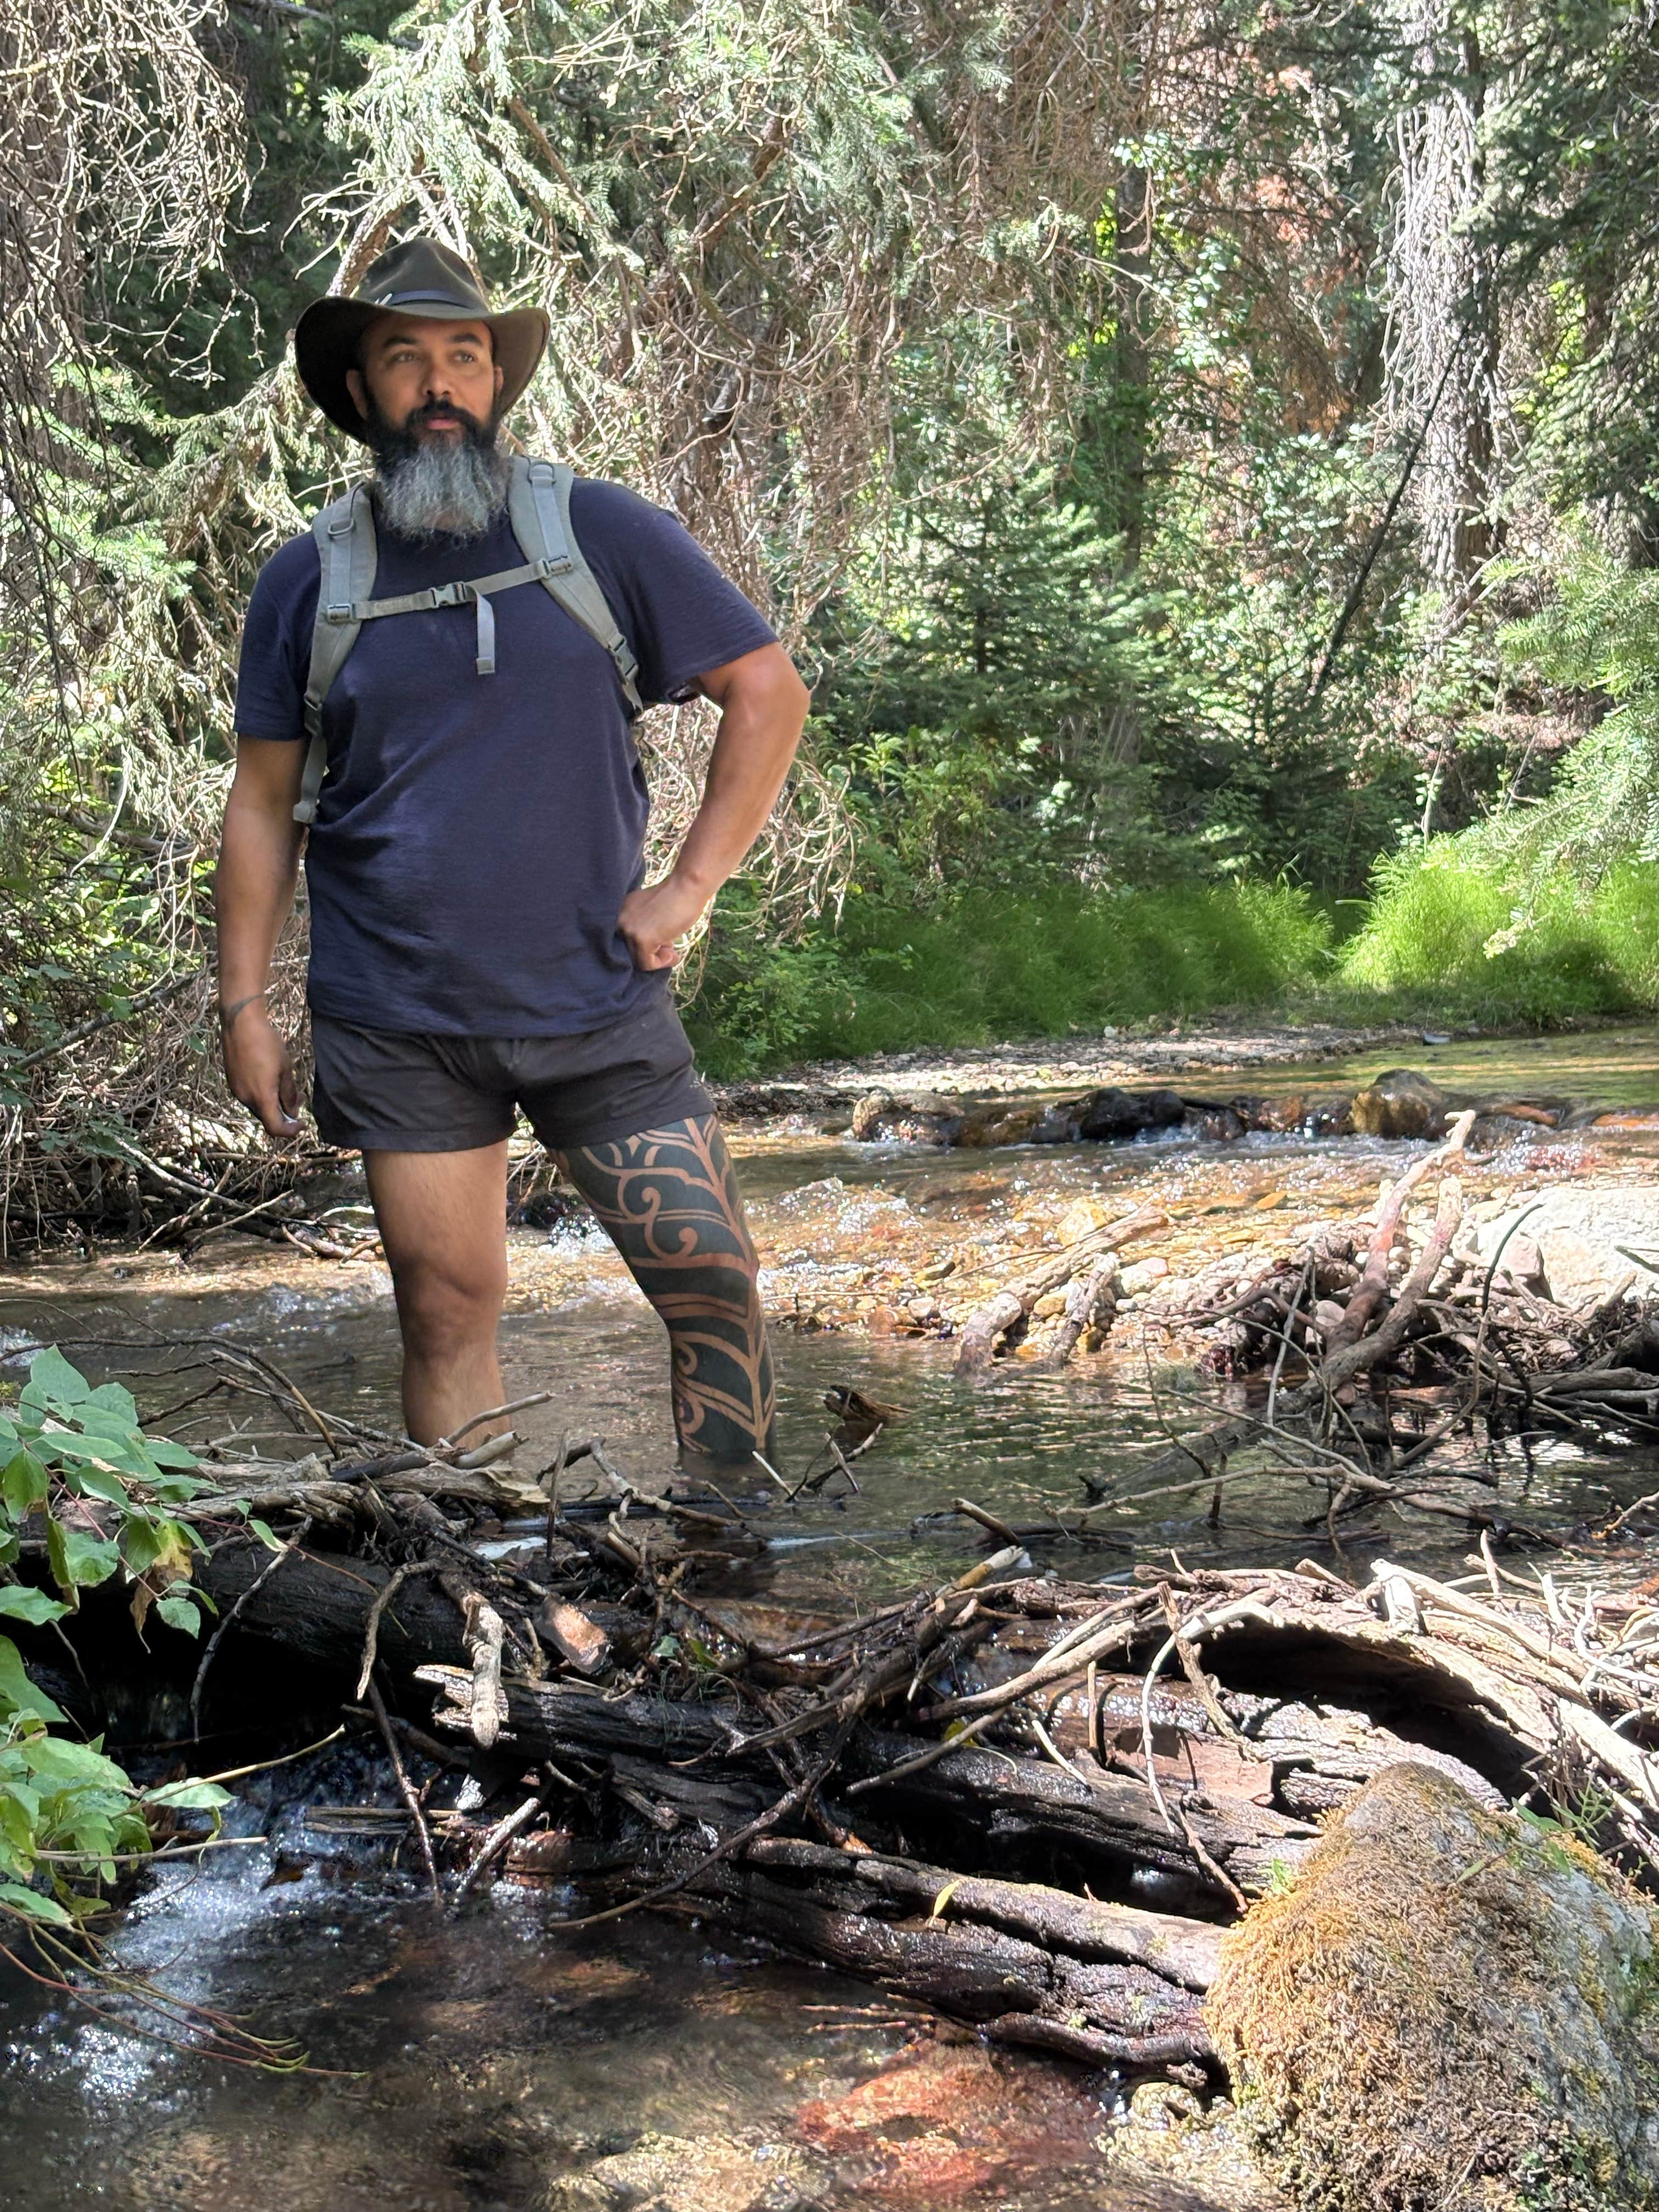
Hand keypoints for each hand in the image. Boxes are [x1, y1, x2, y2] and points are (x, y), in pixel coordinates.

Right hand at [222, 1006, 302, 1142]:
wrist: (240, 1023)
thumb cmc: (267, 1044)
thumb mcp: (286, 1069)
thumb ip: (289, 1093)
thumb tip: (292, 1111)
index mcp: (262, 1097)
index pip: (275, 1128)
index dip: (290, 1131)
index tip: (302, 1124)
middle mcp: (246, 1098)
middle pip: (267, 1117)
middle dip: (285, 1113)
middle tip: (301, 1098)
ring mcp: (237, 1090)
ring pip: (258, 1107)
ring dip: (273, 1103)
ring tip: (286, 1085)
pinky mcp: (232, 1082)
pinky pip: (249, 1096)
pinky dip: (262, 1095)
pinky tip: (270, 1079)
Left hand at [617, 873, 711, 970]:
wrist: (687, 886)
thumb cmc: (677, 897)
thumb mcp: (653, 912)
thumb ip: (646, 927)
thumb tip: (652, 949)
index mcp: (621, 911)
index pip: (626, 940)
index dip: (645, 947)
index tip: (662, 945)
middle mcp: (620, 920)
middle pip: (630, 952)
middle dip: (651, 953)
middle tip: (669, 948)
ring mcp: (629, 930)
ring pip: (637, 960)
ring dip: (658, 959)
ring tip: (672, 951)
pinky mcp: (641, 939)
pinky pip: (647, 964)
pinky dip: (662, 963)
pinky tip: (673, 954)